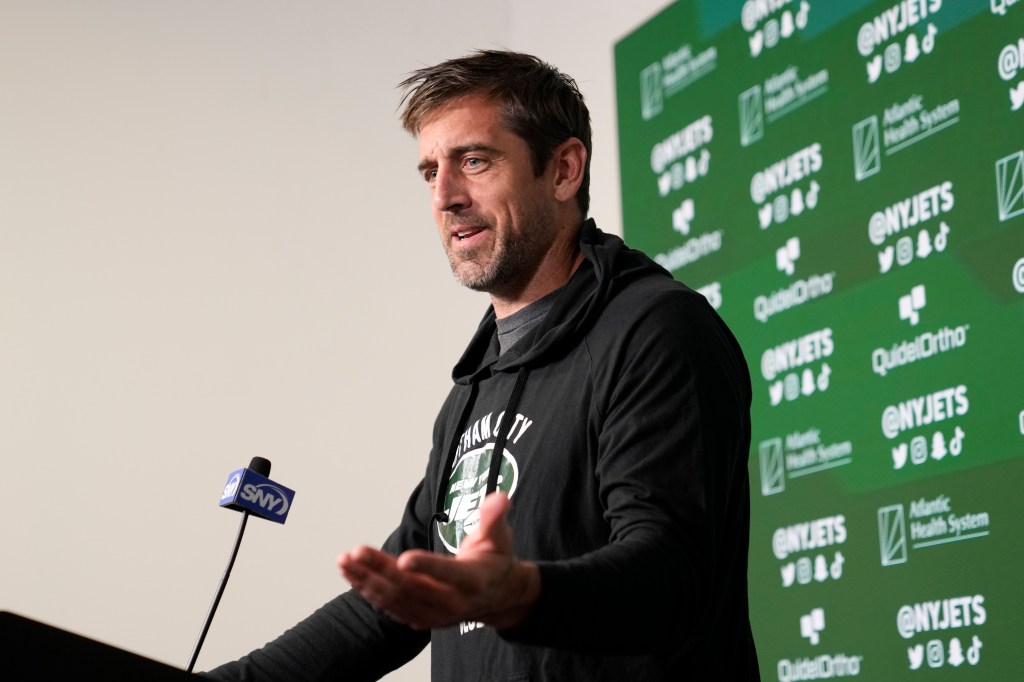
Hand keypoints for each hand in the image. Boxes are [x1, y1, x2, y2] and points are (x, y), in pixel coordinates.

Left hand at [338, 492, 538, 630]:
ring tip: (345, 560)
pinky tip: (350, 573)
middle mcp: (453, 603)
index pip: (449, 575)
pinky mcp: (420, 618)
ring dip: (367, 580)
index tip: (403, 558)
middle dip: (381, 569)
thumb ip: (494, 517)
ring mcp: (434, 615)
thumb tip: (500, 497)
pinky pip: (389, 606)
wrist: (497, 598)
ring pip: (395, 598)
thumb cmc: (496, 560)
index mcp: (474, 581)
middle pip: (412, 586)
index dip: (426, 567)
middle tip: (357, 551)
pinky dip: (368, 590)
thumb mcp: (500, 536)